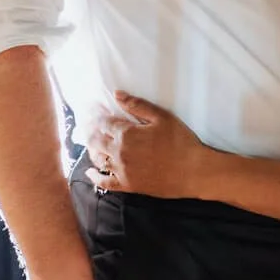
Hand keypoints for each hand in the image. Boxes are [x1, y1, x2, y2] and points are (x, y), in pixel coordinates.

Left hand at [86, 93, 207, 199]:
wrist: (193, 171)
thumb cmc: (181, 141)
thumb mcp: (162, 117)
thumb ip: (138, 106)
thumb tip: (116, 94)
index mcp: (126, 133)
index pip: (103, 121)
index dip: (95, 114)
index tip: (91, 108)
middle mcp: (119, 152)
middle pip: (95, 140)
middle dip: (88, 129)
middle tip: (86, 123)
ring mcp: (122, 170)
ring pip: (98, 159)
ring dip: (91, 149)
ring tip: (90, 142)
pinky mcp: (128, 185)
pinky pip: (105, 183)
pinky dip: (95, 177)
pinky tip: (91, 173)